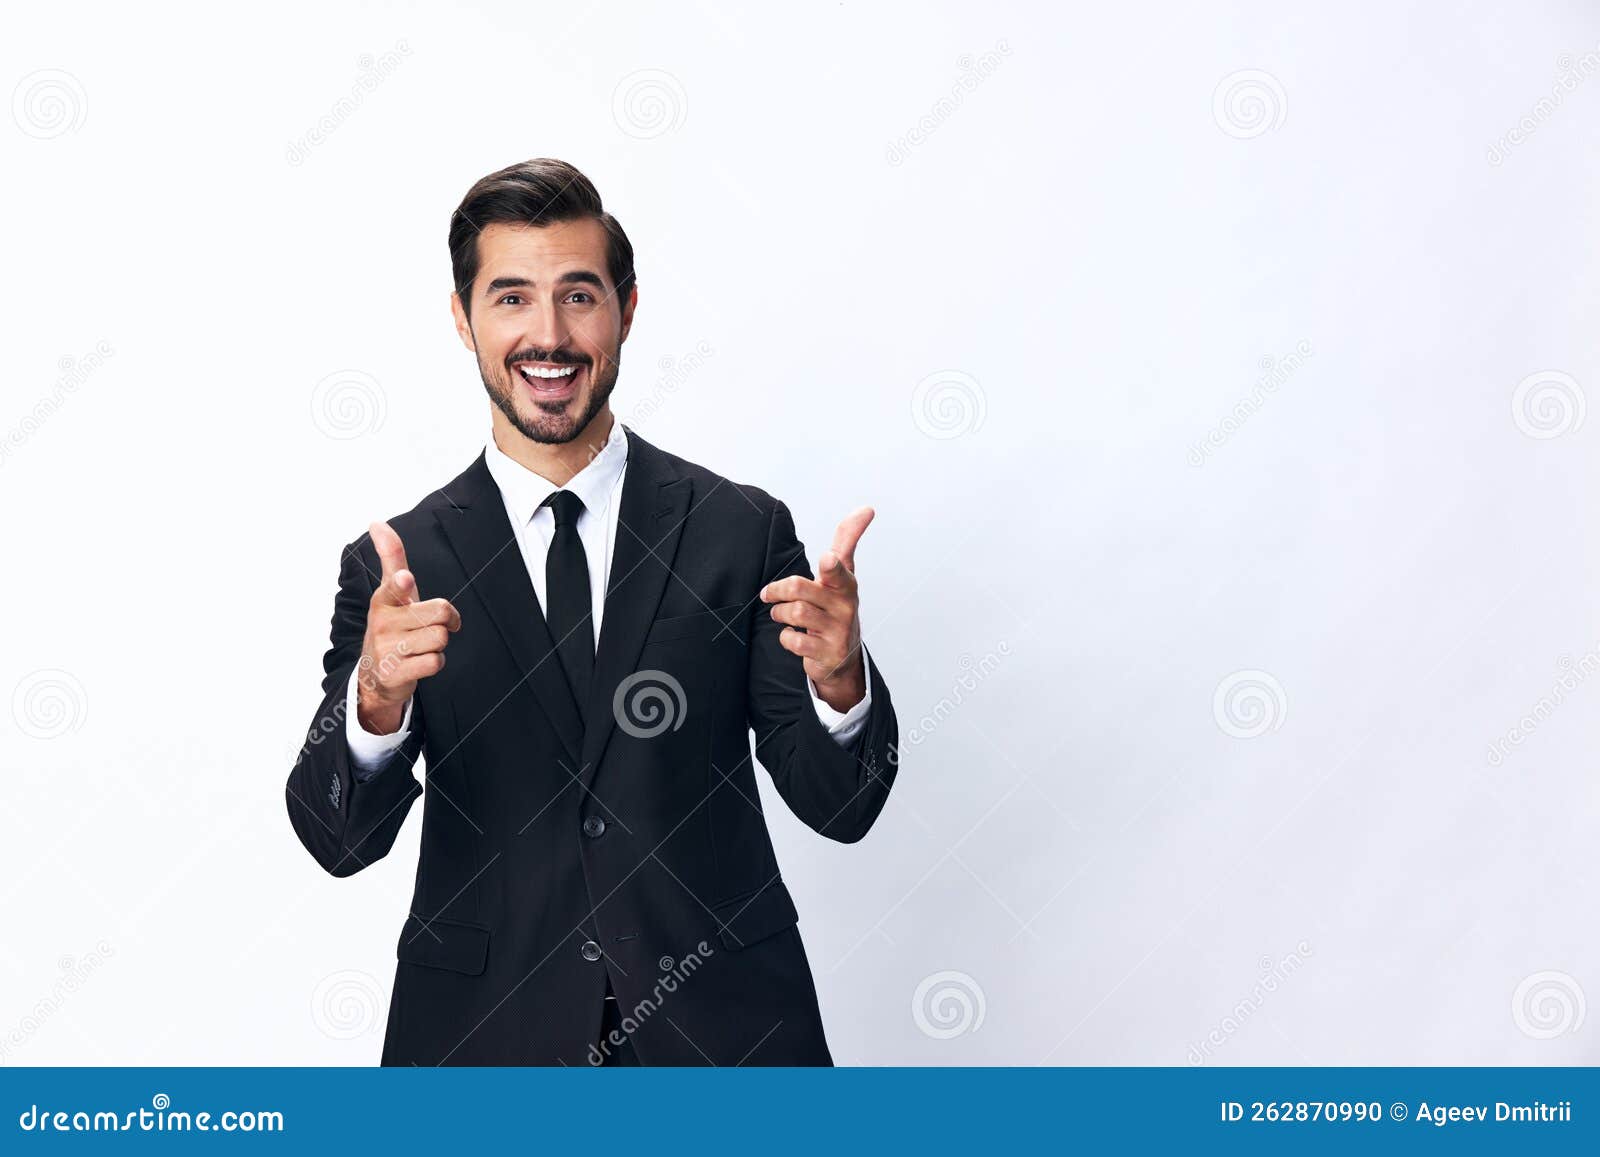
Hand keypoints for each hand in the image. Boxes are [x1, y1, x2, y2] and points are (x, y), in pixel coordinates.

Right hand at [356, 520, 460, 734]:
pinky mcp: (396, 672)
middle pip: (441, 611)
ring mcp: (388, 649)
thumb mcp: (391, 592)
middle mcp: (383, 622)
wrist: (374, 675)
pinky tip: (418, 661)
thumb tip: (376, 523)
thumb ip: (391, 558)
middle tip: (427, 626)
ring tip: (419, 645)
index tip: (405, 580)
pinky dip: (434, 662)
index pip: (394, 586)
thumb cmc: (391, 626)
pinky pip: (436, 661)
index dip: (402, 584)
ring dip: (438, 643)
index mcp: (383, 600)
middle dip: (445, 620)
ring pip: (441, 637)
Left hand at [759, 506, 873, 712]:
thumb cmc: (836, 607)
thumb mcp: (843, 574)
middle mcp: (845, 606)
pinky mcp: (827, 653)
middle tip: (768, 594)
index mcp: (845, 584)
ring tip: (781, 614)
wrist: (843, 657)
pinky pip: (794, 640)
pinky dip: (786, 637)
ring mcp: (837, 631)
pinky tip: (792, 636)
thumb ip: (847, 541)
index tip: (826, 559)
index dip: (831, 565)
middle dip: (778, 590)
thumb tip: (866, 508)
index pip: (839, 569)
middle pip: (800, 588)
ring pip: (795, 612)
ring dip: (780, 613)